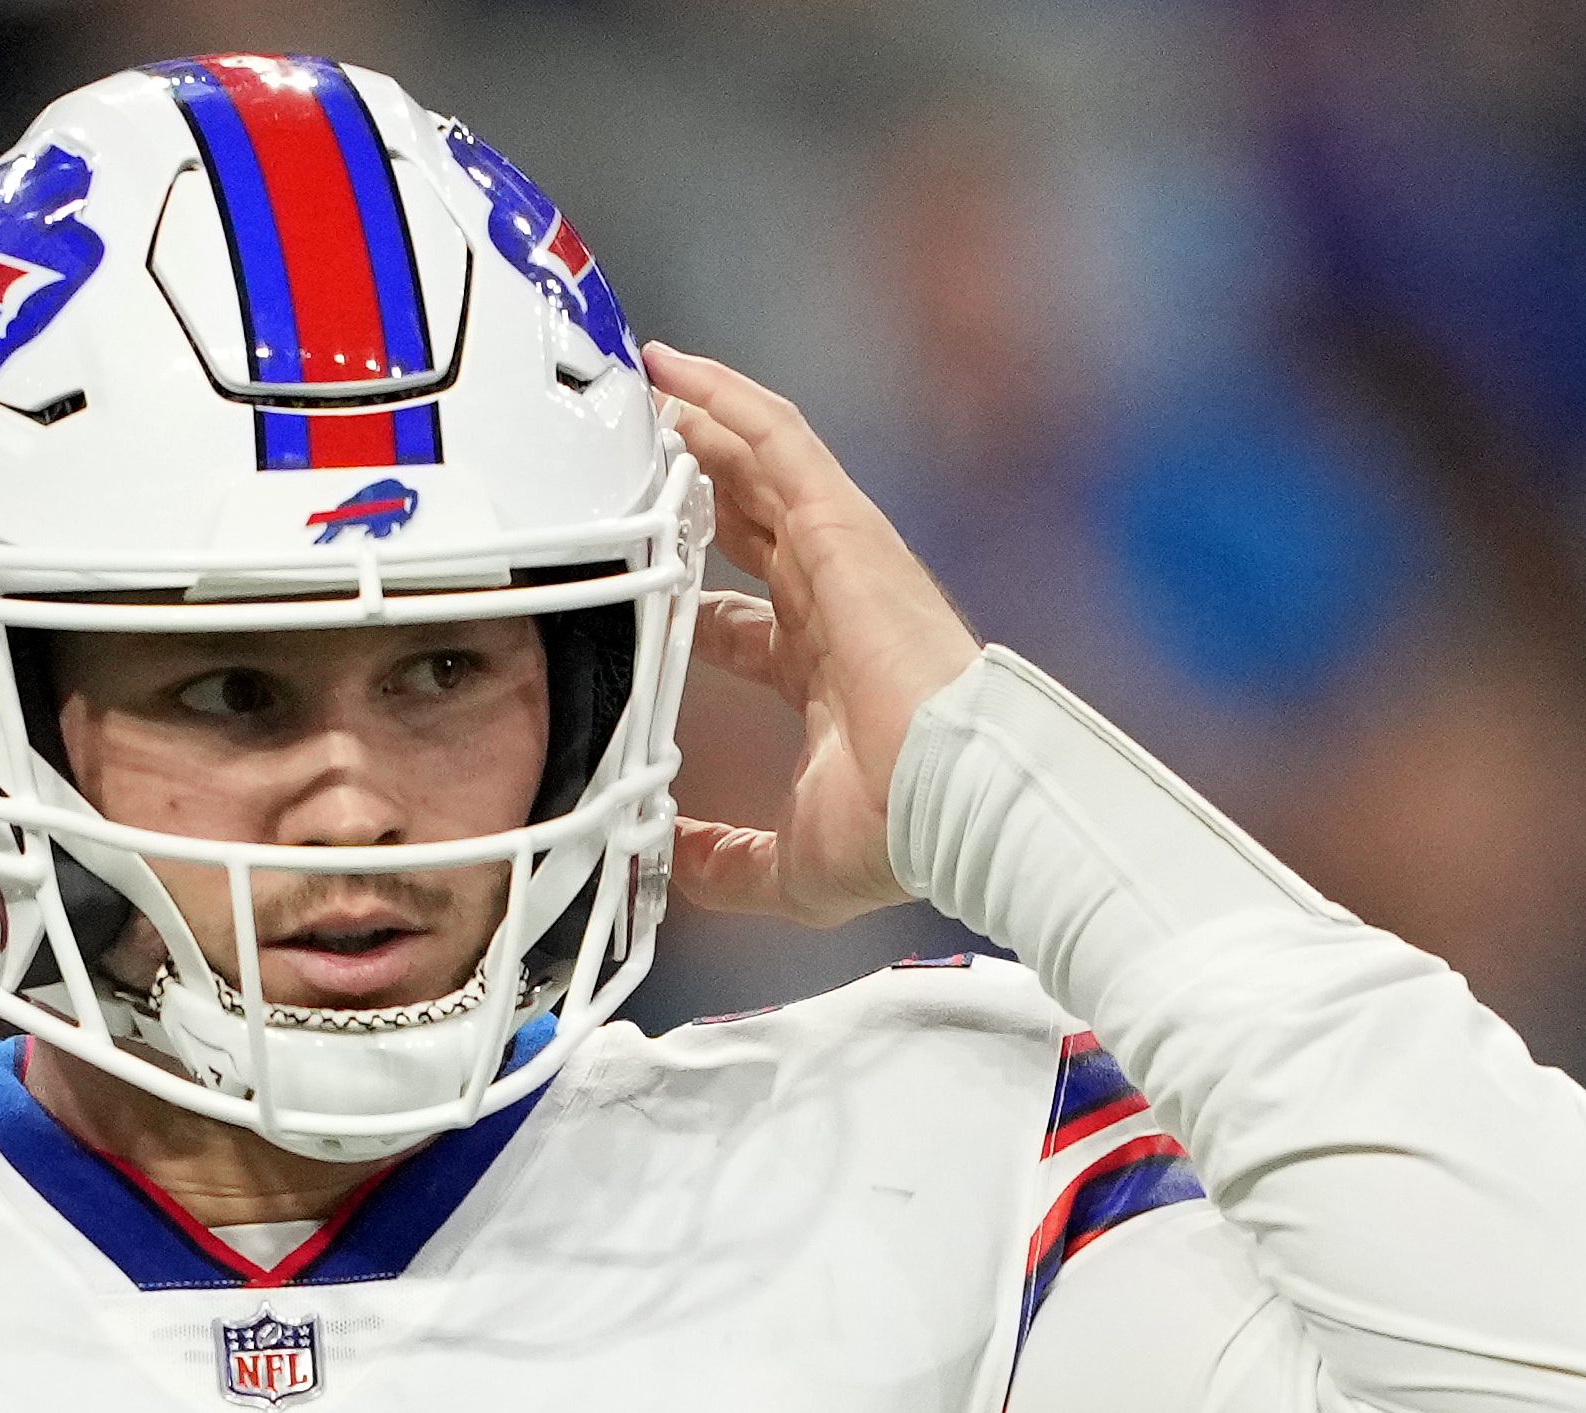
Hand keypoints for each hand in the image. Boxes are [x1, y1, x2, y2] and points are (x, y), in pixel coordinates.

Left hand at [649, 344, 982, 926]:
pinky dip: (727, 401)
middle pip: (749, 520)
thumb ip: (727, 862)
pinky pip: (777, 440)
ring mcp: (841, 557)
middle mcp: (832, 603)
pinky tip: (680, 373)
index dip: (689, 594)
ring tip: (645, 384)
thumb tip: (673, 866)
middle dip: (696, 481)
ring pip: (760, 463)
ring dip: (703, 420)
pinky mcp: (845, 525)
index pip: (742, 617)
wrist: (953, 794)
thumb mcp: (789, 863)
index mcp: (824, 671)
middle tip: (632, 450)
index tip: (641, 580)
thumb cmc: (901, 828)